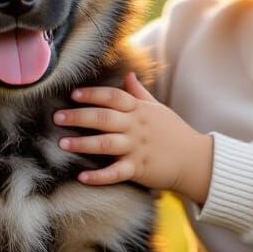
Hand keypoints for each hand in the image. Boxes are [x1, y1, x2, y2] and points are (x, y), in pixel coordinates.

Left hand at [54, 72, 212, 202]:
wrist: (195, 159)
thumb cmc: (173, 132)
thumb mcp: (157, 109)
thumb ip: (139, 93)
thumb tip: (128, 74)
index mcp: (139, 110)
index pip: (113, 97)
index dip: (93, 94)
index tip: (73, 95)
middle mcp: (136, 127)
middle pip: (104, 118)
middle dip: (79, 117)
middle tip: (57, 117)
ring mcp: (137, 148)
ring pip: (106, 144)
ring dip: (83, 144)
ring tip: (62, 144)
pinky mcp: (139, 169)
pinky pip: (116, 173)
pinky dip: (99, 176)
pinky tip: (82, 177)